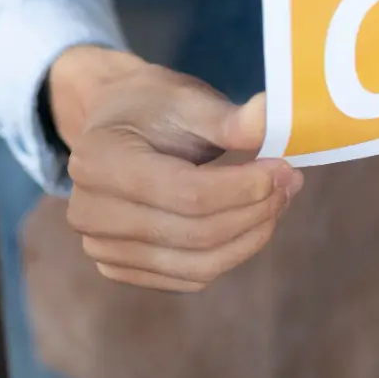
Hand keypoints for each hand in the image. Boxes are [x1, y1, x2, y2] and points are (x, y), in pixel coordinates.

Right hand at [48, 46, 303, 291]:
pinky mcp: (120, 269)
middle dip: (255, 212)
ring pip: (197, 265)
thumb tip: (273, 118)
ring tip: (276, 202)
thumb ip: (229, 118)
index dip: (244, 188)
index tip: (284, 169)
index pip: (186, 193)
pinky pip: (189, 277)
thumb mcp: (186, 99)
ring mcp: (101, 247)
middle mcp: (88, 212)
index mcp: (98, 160)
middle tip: (290, 183)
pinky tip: (249, 222)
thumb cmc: (151, 108)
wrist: (114, 127)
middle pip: (194, 234)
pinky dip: (230, 254)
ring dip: (249, 237)